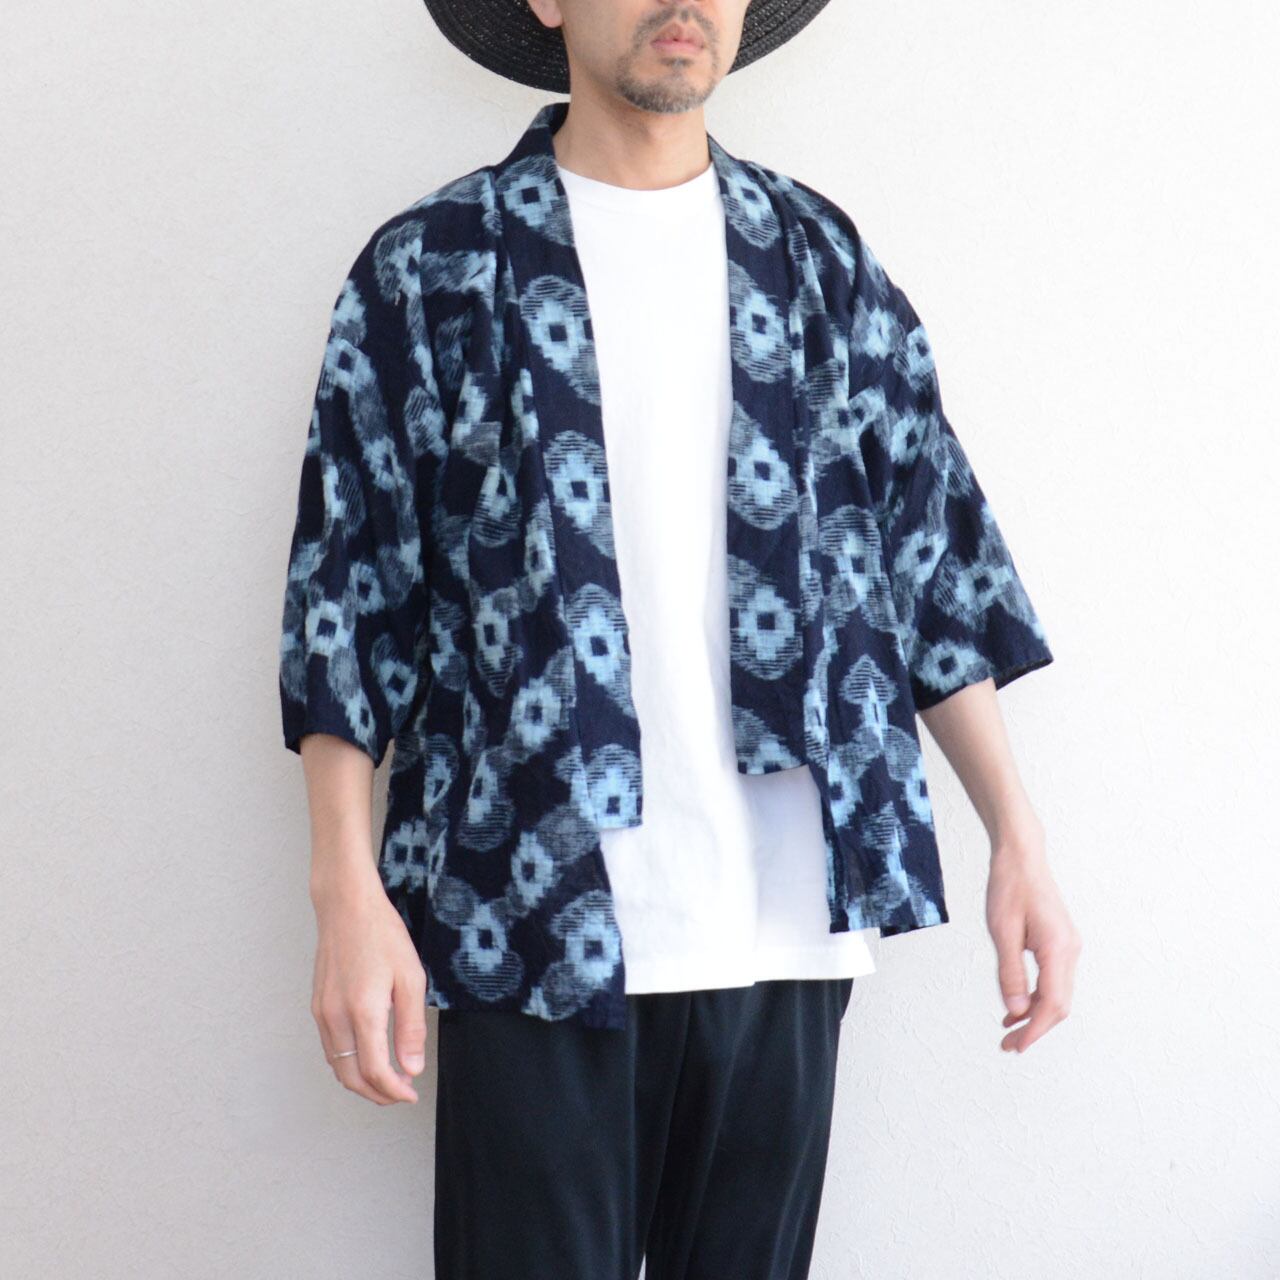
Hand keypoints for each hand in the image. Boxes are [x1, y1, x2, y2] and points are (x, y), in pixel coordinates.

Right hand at [310, 871, 428, 1103]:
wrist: (346, 907)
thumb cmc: (381, 935)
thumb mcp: (411, 977)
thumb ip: (411, 1026)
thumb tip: (411, 1067)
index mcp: (363, 1011)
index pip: (375, 1071)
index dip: (394, 1091)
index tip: (411, 1094)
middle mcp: (336, 1017)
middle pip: (351, 1078)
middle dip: (377, 1094)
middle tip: (402, 1092)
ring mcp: (322, 1013)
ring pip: (337, 1067)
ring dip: (362, 1081)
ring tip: (389, 1077)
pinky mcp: (317, 1007)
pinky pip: (330, 1049)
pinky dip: (348, 1063)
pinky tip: (368, 1055)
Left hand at [985, 816, 1080, 1053]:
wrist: (1021, 857)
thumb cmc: (1010, 887)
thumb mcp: (1002, 931)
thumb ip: (1009, 971)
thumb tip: (1015, 1010)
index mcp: (1058, 949)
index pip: (1052, 1004)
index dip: (1034, 1030)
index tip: (1016, 1046)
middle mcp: (1070, 951)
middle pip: (1059, 1005)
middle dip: (1035, 1028)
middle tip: (1007, 1045)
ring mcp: (1068, 947)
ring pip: (1057, 994)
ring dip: (1034, 1014)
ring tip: (1008, 1030)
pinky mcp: (1060, 943)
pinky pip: (1053, 979)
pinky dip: (1036, 996)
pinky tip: (1016, 1005)